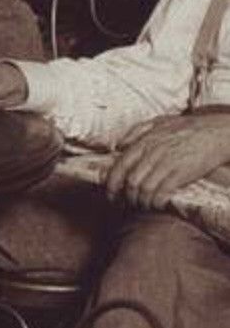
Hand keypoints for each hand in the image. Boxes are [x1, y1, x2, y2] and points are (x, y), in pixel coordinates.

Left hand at [105, 110, 229, 209]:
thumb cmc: (187, 127)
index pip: (119, 166)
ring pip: (143, 189)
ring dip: (140, 202)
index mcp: (143, 142)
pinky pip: (161, 192)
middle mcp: (151, 153)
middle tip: (125, 204)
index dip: (111, 184)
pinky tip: (156, 204)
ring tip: (142, 206)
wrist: (217, 132)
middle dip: (125, 197)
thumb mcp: (158, 121)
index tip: (111, 194)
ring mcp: (166, 163)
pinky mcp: (181, 173)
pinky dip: (155, 202)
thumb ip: (136, 131)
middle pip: (129, 181)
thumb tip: (118, 145)